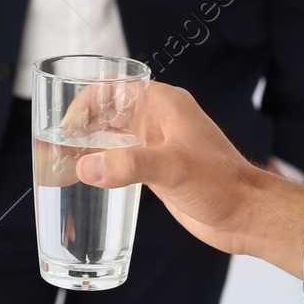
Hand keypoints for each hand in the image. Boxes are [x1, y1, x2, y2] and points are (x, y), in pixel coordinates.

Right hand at [73, 83, 303, 276]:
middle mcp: (158, 120)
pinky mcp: (157, 170)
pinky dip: (99, 167)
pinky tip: (83, 182)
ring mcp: (157, 146)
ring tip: (60, 167)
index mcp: (164, 104)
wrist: (248, 216)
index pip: (113, 87)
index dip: (84, 100)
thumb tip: (84, 168)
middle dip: (79, 127)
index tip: (64, 125)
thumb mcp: (172, 168)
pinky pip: (119, 160)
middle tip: (54, 149)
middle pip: (106, 112)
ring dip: (86, 148)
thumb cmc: (222, 184)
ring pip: (110, 137)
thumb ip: (128, 165)